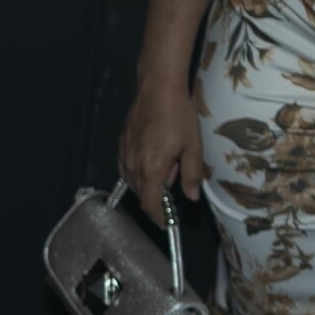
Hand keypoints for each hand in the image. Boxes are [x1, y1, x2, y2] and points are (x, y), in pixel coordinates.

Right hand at [118, 80, 204, 223]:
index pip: (151, 204)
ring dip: (147, 185)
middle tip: (175, 182)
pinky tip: (148, 163)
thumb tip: (191, 196)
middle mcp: (134, 166)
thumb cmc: (178, 116)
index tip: (167, 224)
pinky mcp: (121, 145)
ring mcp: (125, 155)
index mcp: (152, 169)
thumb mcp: (192, 146)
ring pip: (132, 182)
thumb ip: (191, 174)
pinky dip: (136, 174)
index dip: (158, 218)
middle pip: (141, 195)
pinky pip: (125, 168)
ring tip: (165, 168)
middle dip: (156, 199)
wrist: (157, 89)